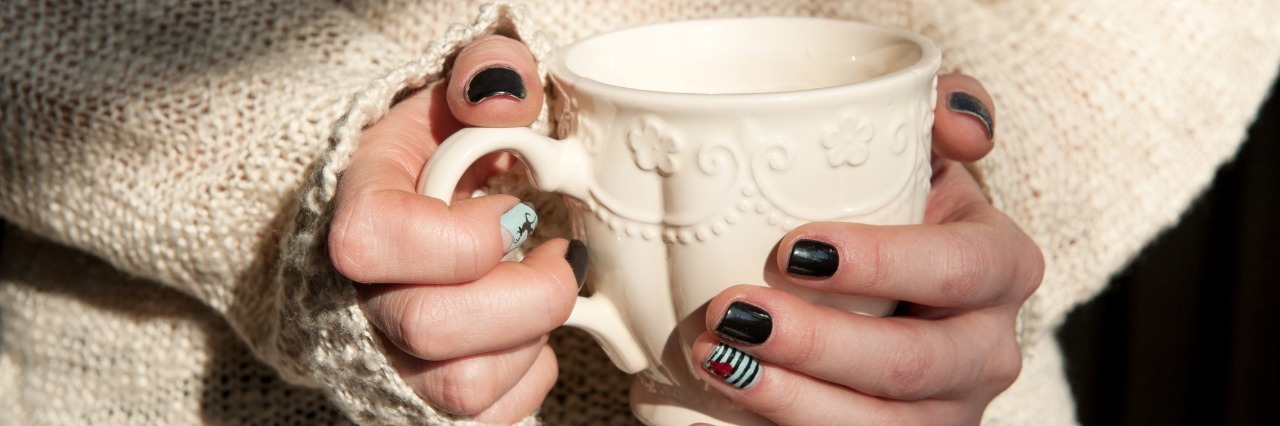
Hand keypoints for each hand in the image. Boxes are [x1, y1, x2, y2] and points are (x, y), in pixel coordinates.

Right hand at [327, 36, 579, 422]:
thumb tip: (508, 101)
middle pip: (430, 328)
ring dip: (529, 339)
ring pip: (462, 388)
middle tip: (556, 257)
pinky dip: (529, 377)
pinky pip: (489, 417)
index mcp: (355, 210)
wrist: (414, 210)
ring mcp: (387, 359)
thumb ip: (485, 75)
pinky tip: (526, 332)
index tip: (512, 212)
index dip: (461, 236)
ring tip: (538, 290)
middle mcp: (356, 298)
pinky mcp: (424, 403)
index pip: (374, 241)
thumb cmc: (438, 154)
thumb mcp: (457, 94)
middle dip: (528, 296)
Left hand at [693, 75, 1043, 423]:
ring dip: (790, 400)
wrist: (893, 291)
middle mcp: (988, 349)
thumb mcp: (922, 153)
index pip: (957, 269)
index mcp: (1002, 267)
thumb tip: (961, 126)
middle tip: (732, 313)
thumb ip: (939, 111)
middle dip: (817, 345)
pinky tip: (717, 408)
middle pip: (911, 365)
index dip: (881, 263)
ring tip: (715, 361)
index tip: (792, 248)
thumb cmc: (901, 212)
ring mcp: (947, 410)